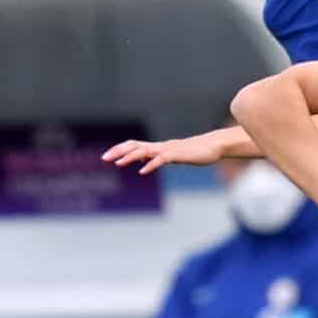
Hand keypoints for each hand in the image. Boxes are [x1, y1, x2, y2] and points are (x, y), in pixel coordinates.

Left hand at [103, 134, 220, 174]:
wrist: (213, 146)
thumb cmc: (195, 152)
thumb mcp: (173, 156)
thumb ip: (158, 158)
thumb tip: (144, 162)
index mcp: (158, 148)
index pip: (134, 146)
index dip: (120, 150)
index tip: (107, 156)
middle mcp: (160, 147)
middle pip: (134, 146)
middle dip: (118, 151)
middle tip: (104, 158)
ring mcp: (168, 150)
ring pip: (145, 151)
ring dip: (130, 157)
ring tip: (118, 164)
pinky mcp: (177, 155)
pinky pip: (161, 160)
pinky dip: (151, 165)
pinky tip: (142, 172)